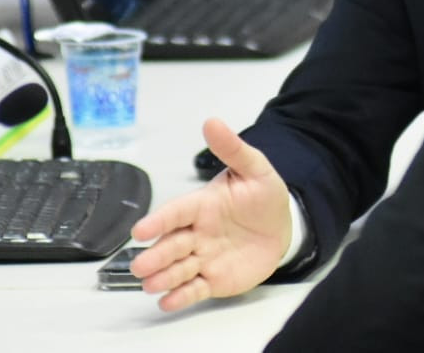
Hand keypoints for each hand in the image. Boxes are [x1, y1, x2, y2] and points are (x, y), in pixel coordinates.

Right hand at [129, 118, 291, 310]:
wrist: (282, 226)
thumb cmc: (262, 196)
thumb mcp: (254, 168)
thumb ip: (233, 149)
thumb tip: (212, 121)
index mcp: (202, 205)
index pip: (177, 212)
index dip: (159, 220)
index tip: (140, 230)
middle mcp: (197, 232)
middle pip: (172, 244)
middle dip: (156, 255)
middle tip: (140, 265)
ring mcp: (204, 257)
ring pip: (178, 268)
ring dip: (163, 277)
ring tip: (150, 284)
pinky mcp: (214, 279)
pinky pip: (195, 289)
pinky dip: (180, 297)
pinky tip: (167, 302)